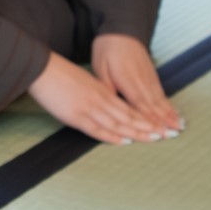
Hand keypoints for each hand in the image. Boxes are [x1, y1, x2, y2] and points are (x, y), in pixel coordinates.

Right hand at [27, 49, 174, 145]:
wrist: (42, 68)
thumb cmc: (60, 75)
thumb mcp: (85, 82)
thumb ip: (98, 93)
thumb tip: (107, 103)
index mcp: (103, 90)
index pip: (129, 107)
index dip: (146, 118)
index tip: (161, 126)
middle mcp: (101, 99)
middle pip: (130, 116)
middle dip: (150, 127)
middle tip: (168, 135)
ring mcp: (90, 107)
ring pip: (119, 122)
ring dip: (137, 132)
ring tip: (155, 139)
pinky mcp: (76, 115)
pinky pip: (97, 128)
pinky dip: (112, 136)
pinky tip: (125, 141)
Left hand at [90, 34, 183, 136]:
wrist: (121, 29)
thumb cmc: (106, 49)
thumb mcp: (100, 68)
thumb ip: (107, 88)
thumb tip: (111, 106)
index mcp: (126, 80)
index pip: (139, 105)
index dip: (149, 120)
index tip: (158, 133)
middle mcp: (141, 80)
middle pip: (154, 105)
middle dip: (164, 121)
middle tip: (174, 135)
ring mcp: (148, 77)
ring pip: (160, 99)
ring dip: (170, 114)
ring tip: (179, 127)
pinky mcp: (152, 74)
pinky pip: (161, 92)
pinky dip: (168, 104)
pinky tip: (174, 112)